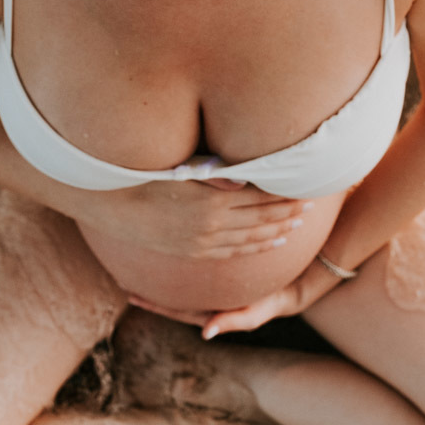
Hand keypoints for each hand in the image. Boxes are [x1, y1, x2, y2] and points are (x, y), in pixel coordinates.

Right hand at [66, 178, 313, 259]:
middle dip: (287, 213)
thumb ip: (214, 176)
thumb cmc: (146, 178)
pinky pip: (233, 252)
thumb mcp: (181, 172)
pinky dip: (255, 248)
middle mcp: (210, 226)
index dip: (282, 196)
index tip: (303, 190)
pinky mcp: (195, 251)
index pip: (257, 198)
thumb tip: (245, 180)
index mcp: (209, 202)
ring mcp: (203, 242)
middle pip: (259, 220)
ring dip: (276, 233)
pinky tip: (269, 243)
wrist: (114, 207)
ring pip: (250, 240)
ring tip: (297, 226)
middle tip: (309, 207)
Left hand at [128, 257, 343, 339]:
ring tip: (136, 256)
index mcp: (208, 308)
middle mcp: (205, 295)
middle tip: (119, 273)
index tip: (128, 292)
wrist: (295, 281)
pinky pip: (193, 264)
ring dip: (158, 270)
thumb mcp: (257, 311)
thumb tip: (206, 333)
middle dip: (146, 284)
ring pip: (178, 278)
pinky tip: (166, 243)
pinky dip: (178, 257)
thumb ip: (234, 320)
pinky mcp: (218, 269)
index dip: (151, 301)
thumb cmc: (274, 299)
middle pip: (170, 292)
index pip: (173, 306)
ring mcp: (211, 283)